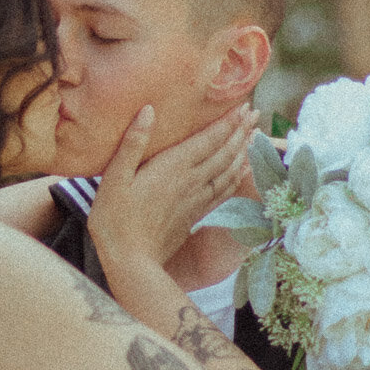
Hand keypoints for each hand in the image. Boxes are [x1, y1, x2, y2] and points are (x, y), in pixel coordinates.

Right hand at [88, 102, 259, 271]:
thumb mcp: (115, 178)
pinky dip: (236, 178)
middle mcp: (190, 181)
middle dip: (241, 131)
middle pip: (224, 153)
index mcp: (172, 168)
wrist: (131, 263)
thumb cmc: (115, 220)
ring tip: (254, 136)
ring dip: (243, 152)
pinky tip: (241, 172)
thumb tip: (148, 110)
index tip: (244, 106)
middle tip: (255, 114)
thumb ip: (133, 143)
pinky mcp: (194, 215)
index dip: (228, 122)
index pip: (208, 139)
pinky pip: (223, 191)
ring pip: (228, 172)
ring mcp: (195, 200)